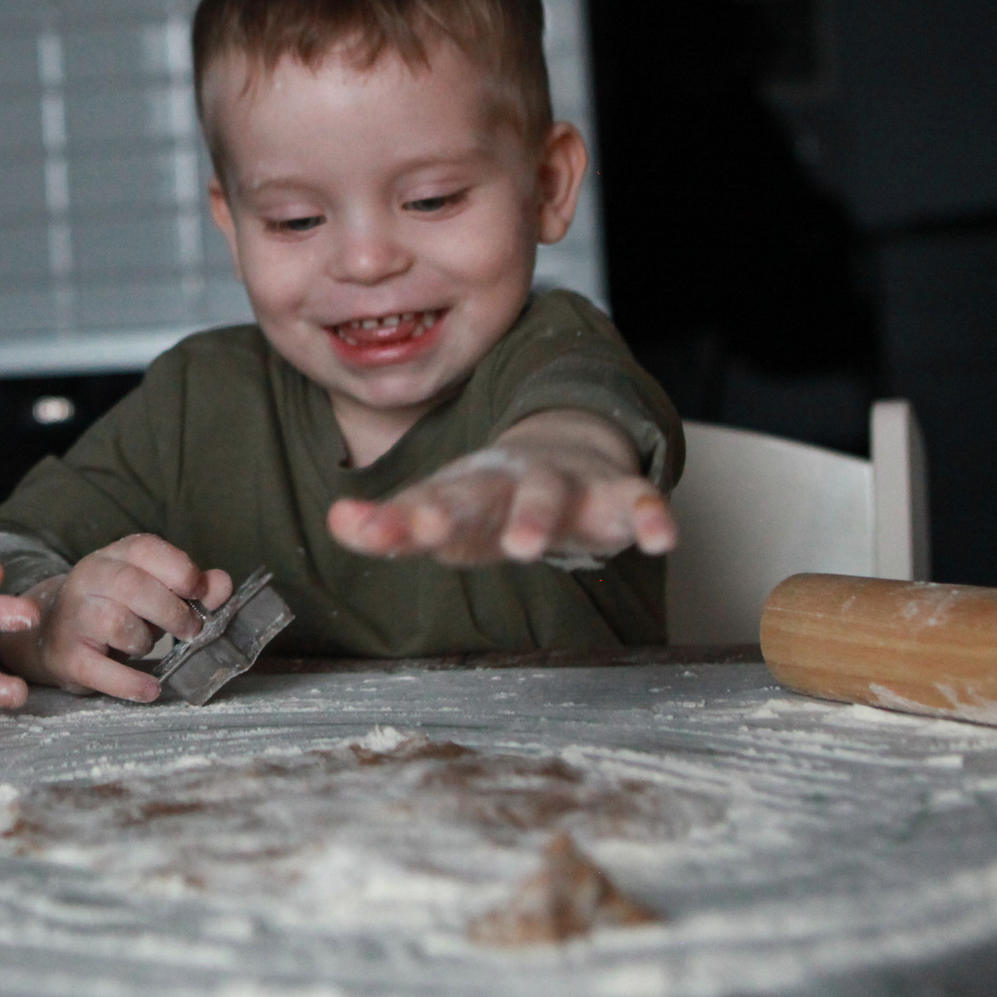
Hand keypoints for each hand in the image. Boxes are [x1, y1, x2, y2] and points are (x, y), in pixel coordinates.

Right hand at [1, 534, 232, 702]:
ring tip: (148, 646)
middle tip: (192, 631)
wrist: (50, 634)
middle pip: (131, 585)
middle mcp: (88, 580)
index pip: (144, 548)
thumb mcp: (149, 590)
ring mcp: (73, 618)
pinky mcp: (66, 656)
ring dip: (144, 640)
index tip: (200, 593)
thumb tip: (221, 585)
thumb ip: (188, 586)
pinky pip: (100, 671)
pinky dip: (130, 683)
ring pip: (116, 623)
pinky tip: (150, 689)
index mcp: (112, 558)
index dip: (178, 569)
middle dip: (171, 610)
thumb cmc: (112, 609)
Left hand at [327, 416, 674, 566]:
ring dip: (536, 518)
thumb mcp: (443, 512)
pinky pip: (637, 502)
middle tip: (426, 528)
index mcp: (461, 492)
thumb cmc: (495, 496)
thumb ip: (392, 527)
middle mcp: (507, 484)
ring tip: (526, 546)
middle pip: (475, 496)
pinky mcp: (616, 493)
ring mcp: (563, 484)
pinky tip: (658, 535)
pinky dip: (649, 515)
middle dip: (451, 512)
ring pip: (549, 496)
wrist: (567, 450)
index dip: (389, 520)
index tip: (354, 525)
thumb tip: (338, 522)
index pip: (418, 505)